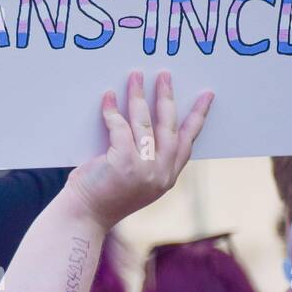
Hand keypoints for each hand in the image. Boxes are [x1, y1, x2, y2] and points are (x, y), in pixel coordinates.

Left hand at [65, 71, 212, 230]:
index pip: (187, 141)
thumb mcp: (139, 180)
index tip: (206, 96)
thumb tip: (148, 117)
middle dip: (167, 97)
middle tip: (165, 74)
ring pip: (144, 122)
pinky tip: (109, 96)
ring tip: (135, 76)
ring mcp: (144, 169)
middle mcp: (161, 173)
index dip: (197, 116)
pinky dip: (112, 109)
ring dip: (139, 95)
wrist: (85, 216)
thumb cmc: (106, 194)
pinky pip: (120, 126)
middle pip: (168, 125)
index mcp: (167, 177)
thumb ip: (150, 158)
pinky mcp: (123, 162)